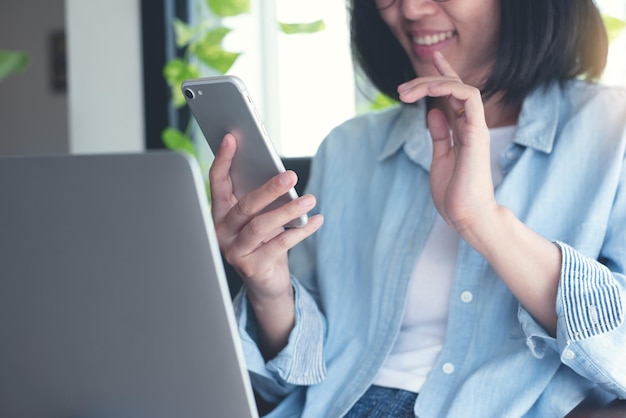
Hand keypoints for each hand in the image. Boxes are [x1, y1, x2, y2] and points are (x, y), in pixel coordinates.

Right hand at [209, 133, 322, 300]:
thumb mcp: (259, 215)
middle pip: (244, 205)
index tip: (231, 138)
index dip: (222, 159)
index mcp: (220, 212)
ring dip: (288, 210)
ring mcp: (234, 250)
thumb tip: (279, 172)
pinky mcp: (251, 267)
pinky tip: (316, 220)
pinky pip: (279, 245)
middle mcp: (222, 230)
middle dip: (269, 189)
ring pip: (261, 226)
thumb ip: (261, 196)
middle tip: (292, 175)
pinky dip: (301, 232)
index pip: (216, 181)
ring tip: (310, 199)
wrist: (265, 281)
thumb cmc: (263, 239)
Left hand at [397, 51, 498, 237]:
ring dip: (432, 83)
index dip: (442, 76)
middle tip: (401, 90)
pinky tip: (428, 91)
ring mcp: (475, 127)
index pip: (453, 96)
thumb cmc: (454, 193)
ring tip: (407, 92)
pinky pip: (469, 97)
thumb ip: (440, 135)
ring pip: (460, 87)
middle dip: (425, 82)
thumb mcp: (440, 158)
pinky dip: (449, 87)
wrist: (466, 216)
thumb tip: (433, 113)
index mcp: (462, 131)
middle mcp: (470, 125)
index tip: (429, 61)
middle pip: (452, 89)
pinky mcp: (477, 132)